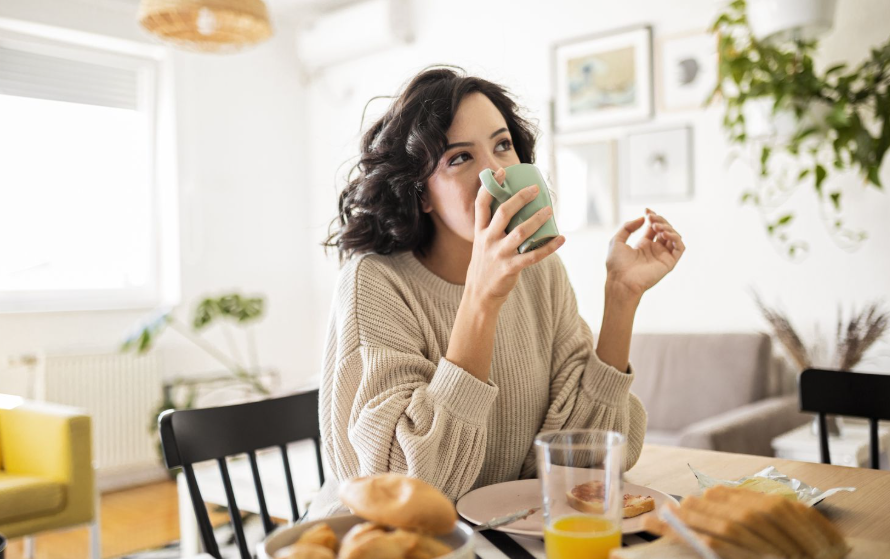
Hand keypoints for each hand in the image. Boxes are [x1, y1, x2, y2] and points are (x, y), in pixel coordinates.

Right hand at [466, 167, 565, 309]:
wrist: (479, 294)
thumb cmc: (485, 264)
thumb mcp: (482, 243)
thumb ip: (494, 228)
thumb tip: (515, 207)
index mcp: (480, 232)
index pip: (481, 204)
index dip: (490, 187)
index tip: (501, 172)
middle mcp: (488, 240)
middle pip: (503, 213)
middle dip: (520, 198)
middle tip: (535, 189)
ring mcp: (499, 254)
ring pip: (520, 232)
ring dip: (537, 219)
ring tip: (549, 210)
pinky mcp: (510, 268)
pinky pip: (533, 256)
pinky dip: (549, 247)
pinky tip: (561, 238)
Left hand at [605, 208, 684, 298]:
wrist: (620, 281)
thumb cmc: (616, 264)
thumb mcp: (617, 240)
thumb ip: (628, 227)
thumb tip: (642, 218)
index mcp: (643, 245)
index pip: (654, 227)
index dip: (652, 217)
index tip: (647, 210)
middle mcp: (655, 250)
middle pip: (665, 229)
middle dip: (659, 220)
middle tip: (651, 217)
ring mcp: (663, 256)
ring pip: (674, 237)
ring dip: (667, 227)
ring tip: (656, 225)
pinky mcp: (669, 263)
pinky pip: (680, 248)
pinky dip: (675, 238)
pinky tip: (664, 233)